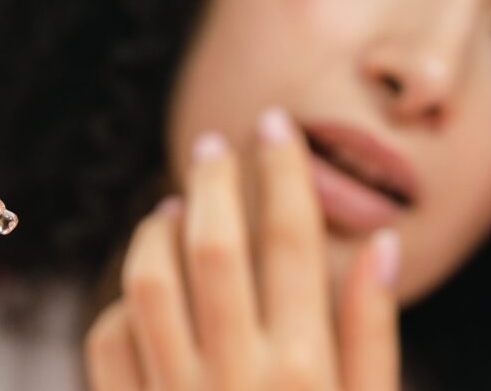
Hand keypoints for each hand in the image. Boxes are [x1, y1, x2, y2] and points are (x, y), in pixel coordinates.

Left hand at [85, 108, 399, 390]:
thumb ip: (373, 332)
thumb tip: (381, 242)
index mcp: (304, 367)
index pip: (292, 240)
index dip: (283, 171)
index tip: (275, 125)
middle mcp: (236, 375)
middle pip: (214, 245)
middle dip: (213, 181)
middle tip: (212, 146)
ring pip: (150, 284)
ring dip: (157, 233)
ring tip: (172, 208)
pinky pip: (109, 340)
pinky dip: (123, 303)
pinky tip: (146, 286)